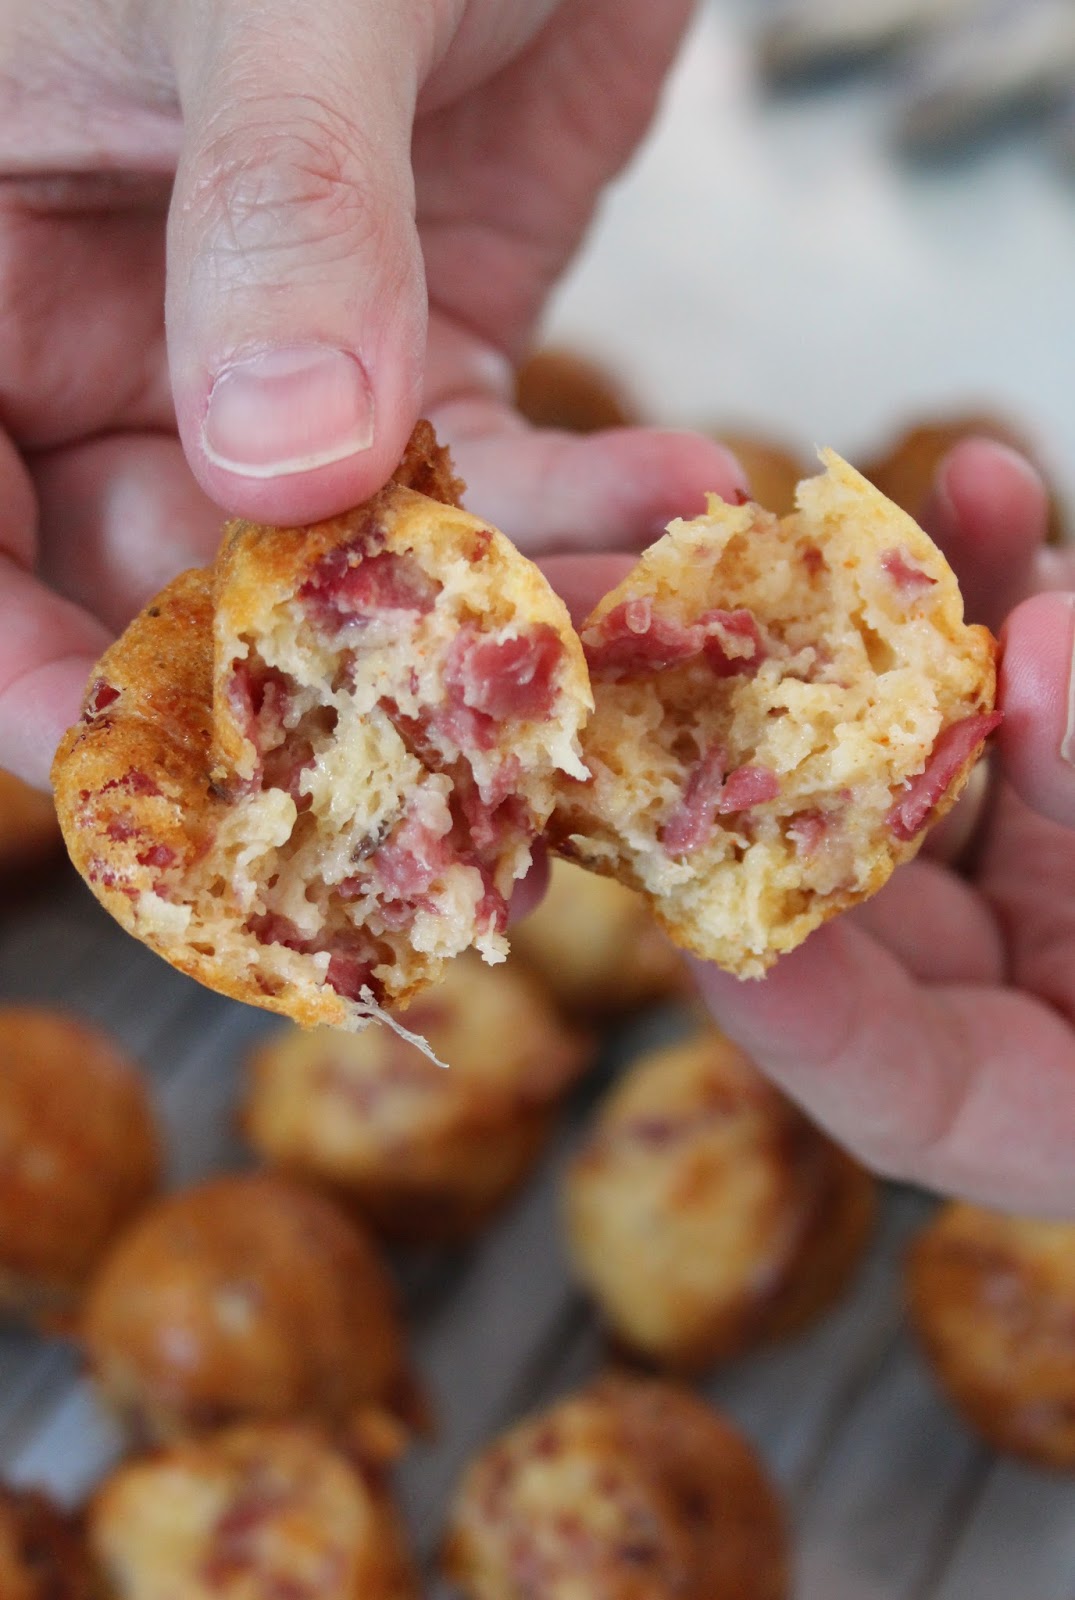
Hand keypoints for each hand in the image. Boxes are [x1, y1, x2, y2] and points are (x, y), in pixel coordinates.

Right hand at [0, 0, 744, 785]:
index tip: (117, 755)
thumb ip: (275, 209)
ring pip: (345, 558)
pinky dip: (584, 504)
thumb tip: (283, 465)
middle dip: (299, 663)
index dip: (14, 658)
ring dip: (483, 605)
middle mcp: (108, 329)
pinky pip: (487, 484)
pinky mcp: (423, 364)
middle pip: (156, 570)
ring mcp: (273, 362)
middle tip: (435, 720)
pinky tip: (680, 490)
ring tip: (617, 618)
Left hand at [692, 437, 1074, 1214]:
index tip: (726, 936)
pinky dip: (1009, 604)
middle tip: (755, 662)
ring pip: (934, 768)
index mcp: (1054, 1110)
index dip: (814, 1027)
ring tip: (939, 514)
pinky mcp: (1065, 790)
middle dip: (817, 777)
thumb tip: (1045, 647)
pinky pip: (1017, 700)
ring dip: (916, 641)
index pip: (902, 1094)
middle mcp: (1022, 1000)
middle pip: (876, 905)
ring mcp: (1039, 887)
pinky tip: (994, 496)